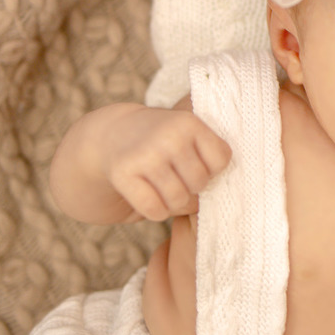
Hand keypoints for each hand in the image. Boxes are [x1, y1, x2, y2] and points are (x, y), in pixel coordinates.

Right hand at [103, 106, 230, 221]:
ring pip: (178, 199)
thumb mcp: (186, 134)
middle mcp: (168, 136)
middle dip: (191, 187)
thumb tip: (208, 200)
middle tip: (177, 178)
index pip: (221, 160)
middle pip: (199, 183)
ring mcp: (145, 155)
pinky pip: (155, 210)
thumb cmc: (161, 143)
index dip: (212, 168)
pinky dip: (155, 211)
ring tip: (164, 188)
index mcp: (188, 122)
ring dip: (173, 202)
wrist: (113, 134)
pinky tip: (149, 197)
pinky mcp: (123, 173)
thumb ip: (207, 158)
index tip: (196, 163)